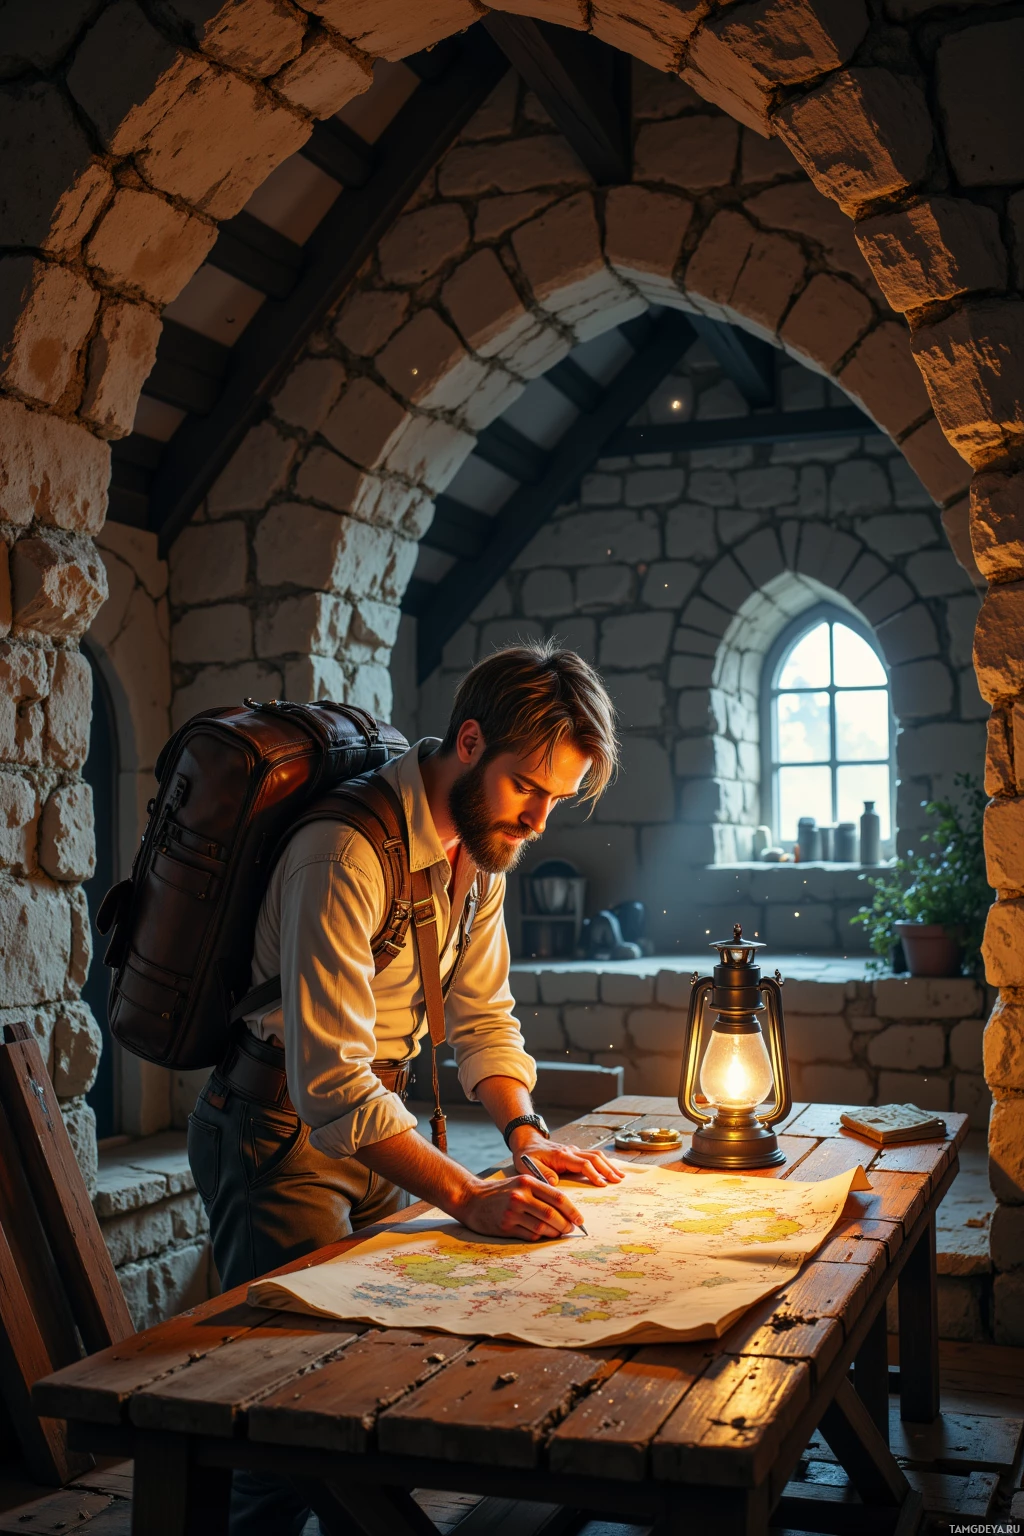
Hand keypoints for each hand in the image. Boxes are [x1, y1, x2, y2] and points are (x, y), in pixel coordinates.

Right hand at [452, 1172, 584, 1240]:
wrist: (472, 1199)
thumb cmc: (501, 1192)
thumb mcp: (520, 1183)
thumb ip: (541, 1192)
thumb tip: (565, 1210)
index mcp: (528, 1182)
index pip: (557, 1197)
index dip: (572, 1210)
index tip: (579, 1219)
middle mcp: (520, 1196)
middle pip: (552, 1214)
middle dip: (566, 1224)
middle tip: (571, 1229)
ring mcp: (512, 1212)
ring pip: (542, 1227)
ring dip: (554, 1233)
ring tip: (559, 1233)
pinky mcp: (505, 1226)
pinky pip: (530, 1235)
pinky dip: (539, 1236)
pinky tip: (542, 1234)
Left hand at [508, 1131, 623, 1186]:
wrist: (526, 1142)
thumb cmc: (527, 1156)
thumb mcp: (528, 1166)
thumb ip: (541, 1173)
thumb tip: (555, 1182)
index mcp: (561, 1155)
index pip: (583, 1164)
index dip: (593, 1174)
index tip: (602, 1185)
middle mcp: (570, 1151)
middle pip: (594, 1158)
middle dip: (607, 1169)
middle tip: (618, 1181)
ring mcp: (574, 1150)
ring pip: (596, 1155)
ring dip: (609, 1165)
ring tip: (620, 1176)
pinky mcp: (574, 1153)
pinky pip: (592, 1155)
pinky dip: (604, 1162)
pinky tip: (611, 1169)